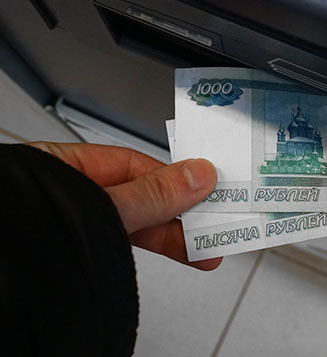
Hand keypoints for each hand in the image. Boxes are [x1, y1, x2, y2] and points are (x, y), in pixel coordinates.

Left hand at [28, 142, 221, 270]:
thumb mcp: (100, 206)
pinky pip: (123, 243)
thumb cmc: (19, 227)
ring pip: (133, 224)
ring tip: (203, 250)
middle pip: (137, 196)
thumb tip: (195, 176)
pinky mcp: (76, 251)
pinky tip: (171, 254)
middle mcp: (68, 194)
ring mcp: (73, 225)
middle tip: (214, 227)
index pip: (133, 164)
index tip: (206, 188)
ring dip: (172, 236)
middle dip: (179, 213)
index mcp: (64, 166)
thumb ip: (150, 194)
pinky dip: (150, 247)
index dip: (174, 176)